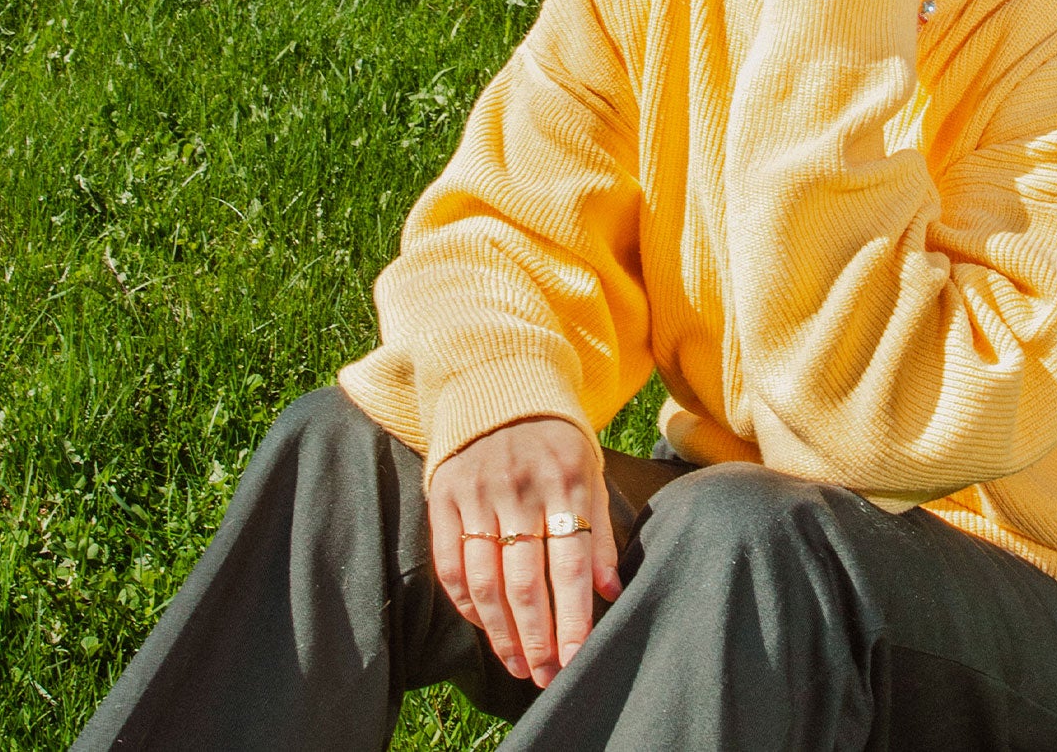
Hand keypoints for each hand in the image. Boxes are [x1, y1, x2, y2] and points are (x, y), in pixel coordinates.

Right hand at [426, 417, 620, 687]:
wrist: (498, 379)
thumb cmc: (556, 437)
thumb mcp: (590, 472)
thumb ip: (599, 532)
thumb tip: (612, 591)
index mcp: (565, 484)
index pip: (569, 567)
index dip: (573, 620)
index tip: (576, 661)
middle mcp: (520, 490)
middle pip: (525, 582)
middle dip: (536, 638)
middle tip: (544, 676)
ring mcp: (477, 493)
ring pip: (485, 579)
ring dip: (500, 631)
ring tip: (516, 663)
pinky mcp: (443, 494)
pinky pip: (449, 561)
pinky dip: (465, 600)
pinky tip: (483, 624)